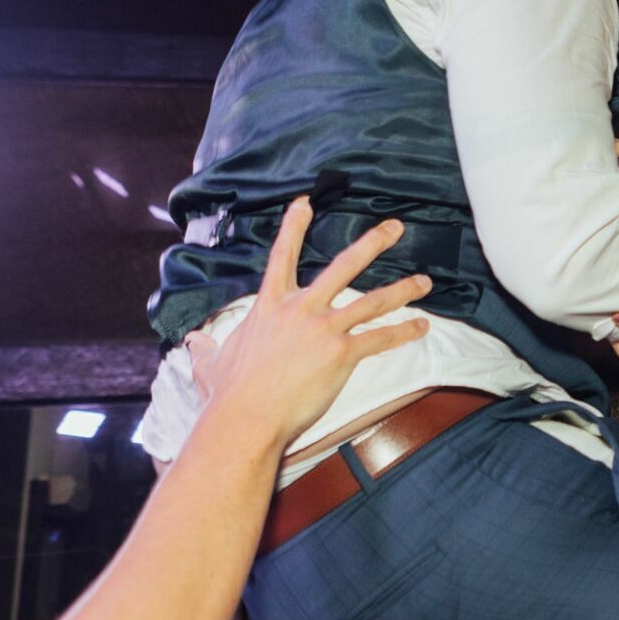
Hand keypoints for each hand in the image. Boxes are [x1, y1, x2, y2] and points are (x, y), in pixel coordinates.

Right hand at [186, 196, 431, 448]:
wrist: (245, 417)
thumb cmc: (227, 394)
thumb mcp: (211, 363)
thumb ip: (206, 349)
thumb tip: (193, 343)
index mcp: (270, 306)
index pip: (282, 257)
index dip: (294, 227)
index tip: (306, 202)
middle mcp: (300, 309)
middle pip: (343, 266)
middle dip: (373, 243)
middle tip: (395, 227)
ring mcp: (323, 329)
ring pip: (372, 300)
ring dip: (402, 289)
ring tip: (425, 281)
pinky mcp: (342, 353)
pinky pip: (380, 338)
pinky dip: (404, 331)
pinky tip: (422, 327)